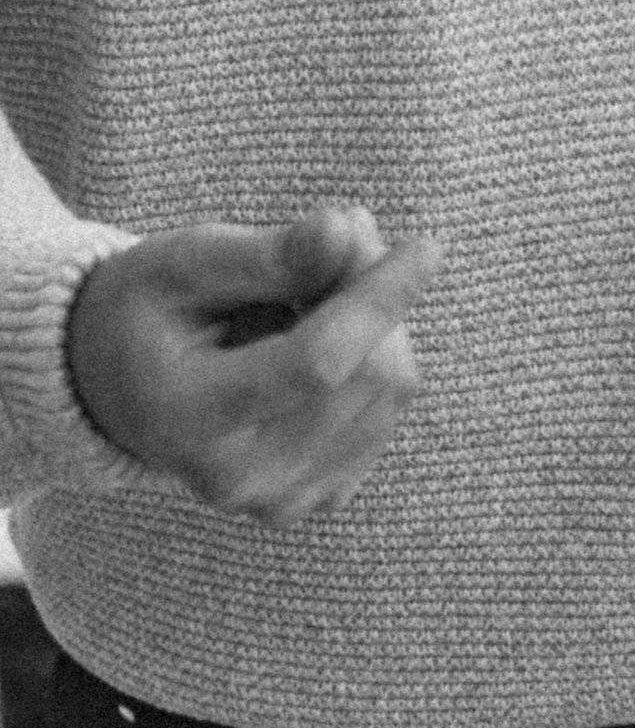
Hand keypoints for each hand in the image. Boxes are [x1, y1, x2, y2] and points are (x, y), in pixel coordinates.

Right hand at [67, 202, 444, 525]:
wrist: (115, 387)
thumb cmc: (147, 311)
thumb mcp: (184, 262)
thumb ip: (266, 253)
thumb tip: (344, 228)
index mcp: (190, 417)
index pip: (316, 363)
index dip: (378, 300)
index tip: (426, 246)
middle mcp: (239, 477)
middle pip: (366, 373)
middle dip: (371, 291)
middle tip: (335, 238)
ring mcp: (280, 498)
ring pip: (389, 392)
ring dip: (376, 324)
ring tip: (305, 295)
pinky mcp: (314, 498)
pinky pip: (386, 415)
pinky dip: (372, 362)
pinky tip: (316, 341)